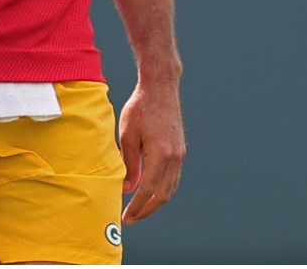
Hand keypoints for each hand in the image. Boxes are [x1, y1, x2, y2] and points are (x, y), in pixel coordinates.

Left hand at [118, 82, 185, 223]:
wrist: (161, 89)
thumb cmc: (140, 108)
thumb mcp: (127, 135)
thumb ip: (129, 163)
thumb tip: (128, 188)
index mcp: (161, 154)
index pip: (148, 190)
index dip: (137, 206)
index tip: (126, 217)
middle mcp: (175, 158)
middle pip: (162, 195)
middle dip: (146, 210)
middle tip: (131, 218)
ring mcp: (180, 155)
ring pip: (170, 188)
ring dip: (155, 202)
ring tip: (139, 209)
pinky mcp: (180, 151)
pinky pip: (173, 178)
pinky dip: (162, 190)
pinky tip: (150, 192)